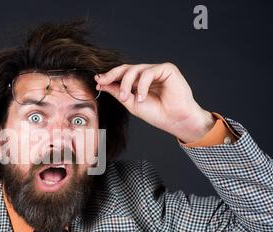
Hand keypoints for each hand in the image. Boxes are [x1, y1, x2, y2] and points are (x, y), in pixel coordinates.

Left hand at [95, 63, 215, 142]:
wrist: (175, 120)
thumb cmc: (156, 113)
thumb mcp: (130, 103)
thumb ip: (117, 92)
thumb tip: (100, 83)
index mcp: (139, 81)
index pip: (122, 74)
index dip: (109, 77)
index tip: (97, 81)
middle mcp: (147, 74)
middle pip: (126, 69)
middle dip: (112, 75)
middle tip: (102, 82)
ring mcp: (157, 70)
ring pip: (135, 70)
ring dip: (126, 84)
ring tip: (125, 98)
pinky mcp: (167, 69)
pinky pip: (148, 73)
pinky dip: (142, 86)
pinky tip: (141, 98)